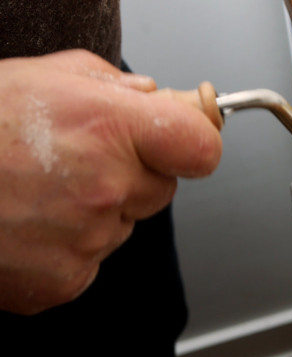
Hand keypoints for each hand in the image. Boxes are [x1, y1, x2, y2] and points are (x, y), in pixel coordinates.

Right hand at [0, 50, 221, 314]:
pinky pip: (88, 262)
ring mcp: (85, 240)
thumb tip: (157, 98)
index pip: (202, 147)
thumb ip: (116, 85)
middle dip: (134, 173)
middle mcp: (106, 185)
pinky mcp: (60, 281)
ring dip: (96, 211)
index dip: (193, 142)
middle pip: (162, 189)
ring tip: (34, 190)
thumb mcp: (46, 75)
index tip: (183, 139)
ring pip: (122, 225)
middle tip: (77, 159)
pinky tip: (24, 224)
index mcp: (110, 127)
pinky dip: (64, 248)